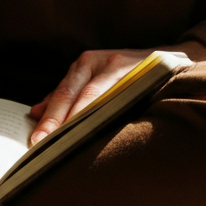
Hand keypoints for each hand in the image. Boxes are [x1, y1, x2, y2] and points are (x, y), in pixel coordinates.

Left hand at [28, 48, 150, 144]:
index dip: (47, 118)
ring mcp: (116, 65)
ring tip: (64, 140)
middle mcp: (95, 62)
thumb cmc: (127, 76)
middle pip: (70, 93)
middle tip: (42, 143)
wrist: (171, 62)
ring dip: (77, 119)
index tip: (34, 140)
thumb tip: (35, 112)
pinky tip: (99, 128)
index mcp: (82, 66)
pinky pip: (118, 95)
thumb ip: (67, 97)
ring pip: (92, 95)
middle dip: (55, 120)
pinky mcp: (137, 72)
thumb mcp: (94, 81)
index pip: (60, 95)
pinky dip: (107, 112)